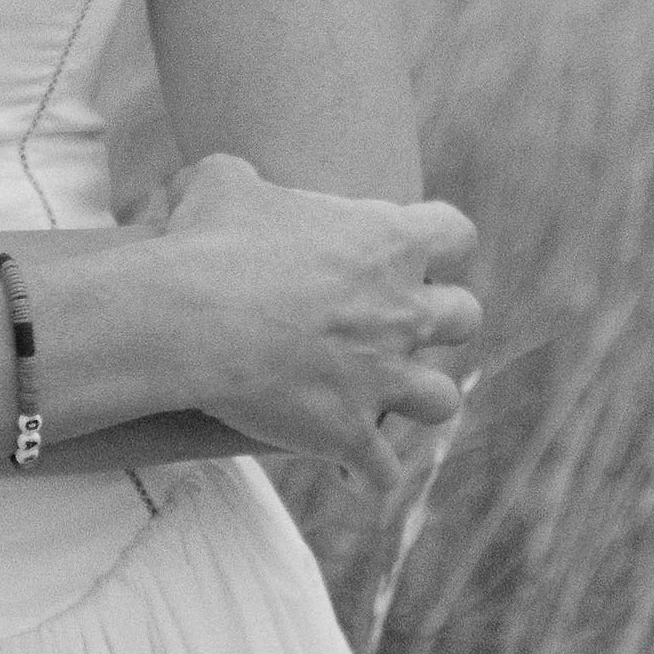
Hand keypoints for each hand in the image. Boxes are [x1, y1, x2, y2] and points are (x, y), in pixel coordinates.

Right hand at [156, 153, 481, 495]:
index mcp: (385, 242)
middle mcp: (402, 311)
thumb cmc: (207, 241)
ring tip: (383, 400)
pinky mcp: (351, 434)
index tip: (407, 252)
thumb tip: (231, 183)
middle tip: (394, 323)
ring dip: (416, 400)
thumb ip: (246, 179)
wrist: (189, 320)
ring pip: (442, 401)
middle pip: (465, 318)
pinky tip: (345, 470)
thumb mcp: (221, 180)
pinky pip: (382, 472)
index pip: (456, 233)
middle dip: (437, 321)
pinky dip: (366, 473)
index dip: (437, 243)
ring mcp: (383, 378)